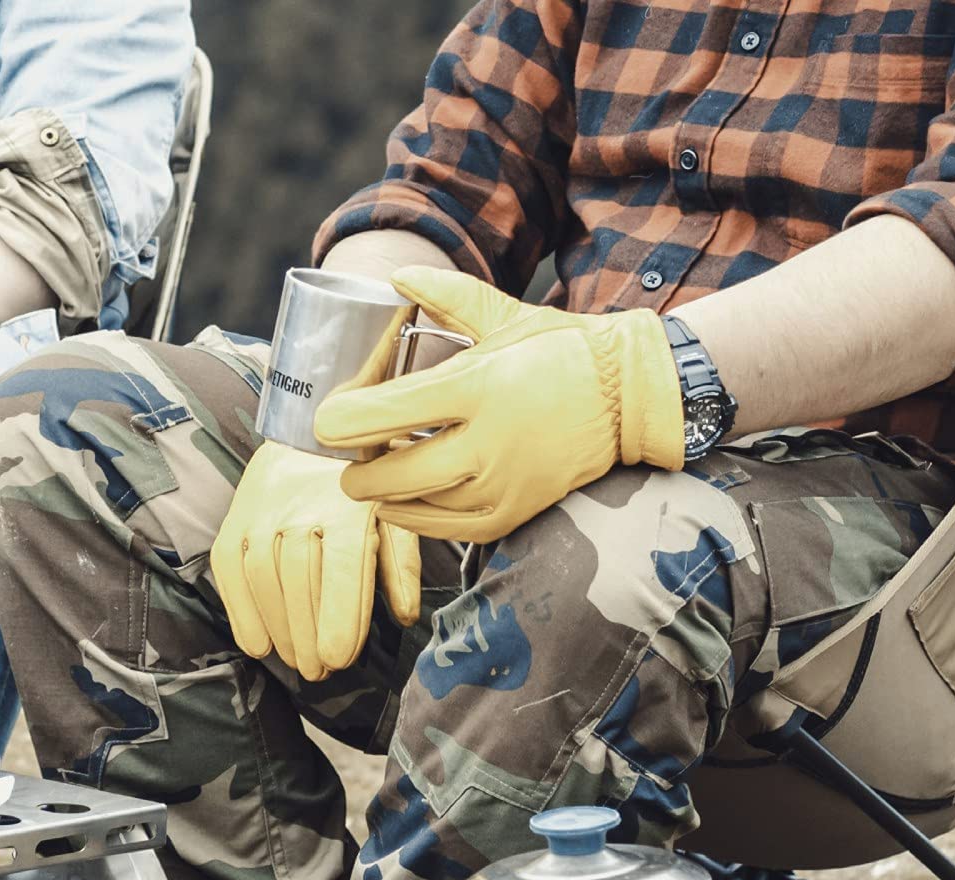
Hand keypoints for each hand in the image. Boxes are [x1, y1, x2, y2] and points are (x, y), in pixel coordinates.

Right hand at [210, 442, 420, 681]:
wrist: (314, 430)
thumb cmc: (365, 488)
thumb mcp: (397, 518)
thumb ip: (402, 566)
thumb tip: (406, 615)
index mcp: (349, 508)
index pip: (341, 568)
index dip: (338, 617)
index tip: (338, 658)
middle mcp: (300, 507)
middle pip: (299, 581)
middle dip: (308, 635)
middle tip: (320, 673)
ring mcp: (261, 511)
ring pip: (263, 580)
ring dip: (278, 631)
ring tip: (296, 662)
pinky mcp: (235, 519)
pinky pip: (230, 571)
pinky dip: (241, 613)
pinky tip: (258, 644)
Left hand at [311, 267, 684, 543]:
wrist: (625, 398)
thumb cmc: (560, 350)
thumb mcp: (504, 314)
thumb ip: (444, 295)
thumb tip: (395, 274)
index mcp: (476, 386)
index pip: (385, 414)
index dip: (342, 421)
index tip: (328, 420)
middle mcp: (486, 443)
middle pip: (391, 474)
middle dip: (356, 470)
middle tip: (347, 457)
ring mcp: (501, 484)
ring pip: (415, 507)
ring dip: (384, 495)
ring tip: (376, 476)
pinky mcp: (512, 512)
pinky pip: (448, 530)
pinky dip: (417, 518)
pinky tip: (404, 503)